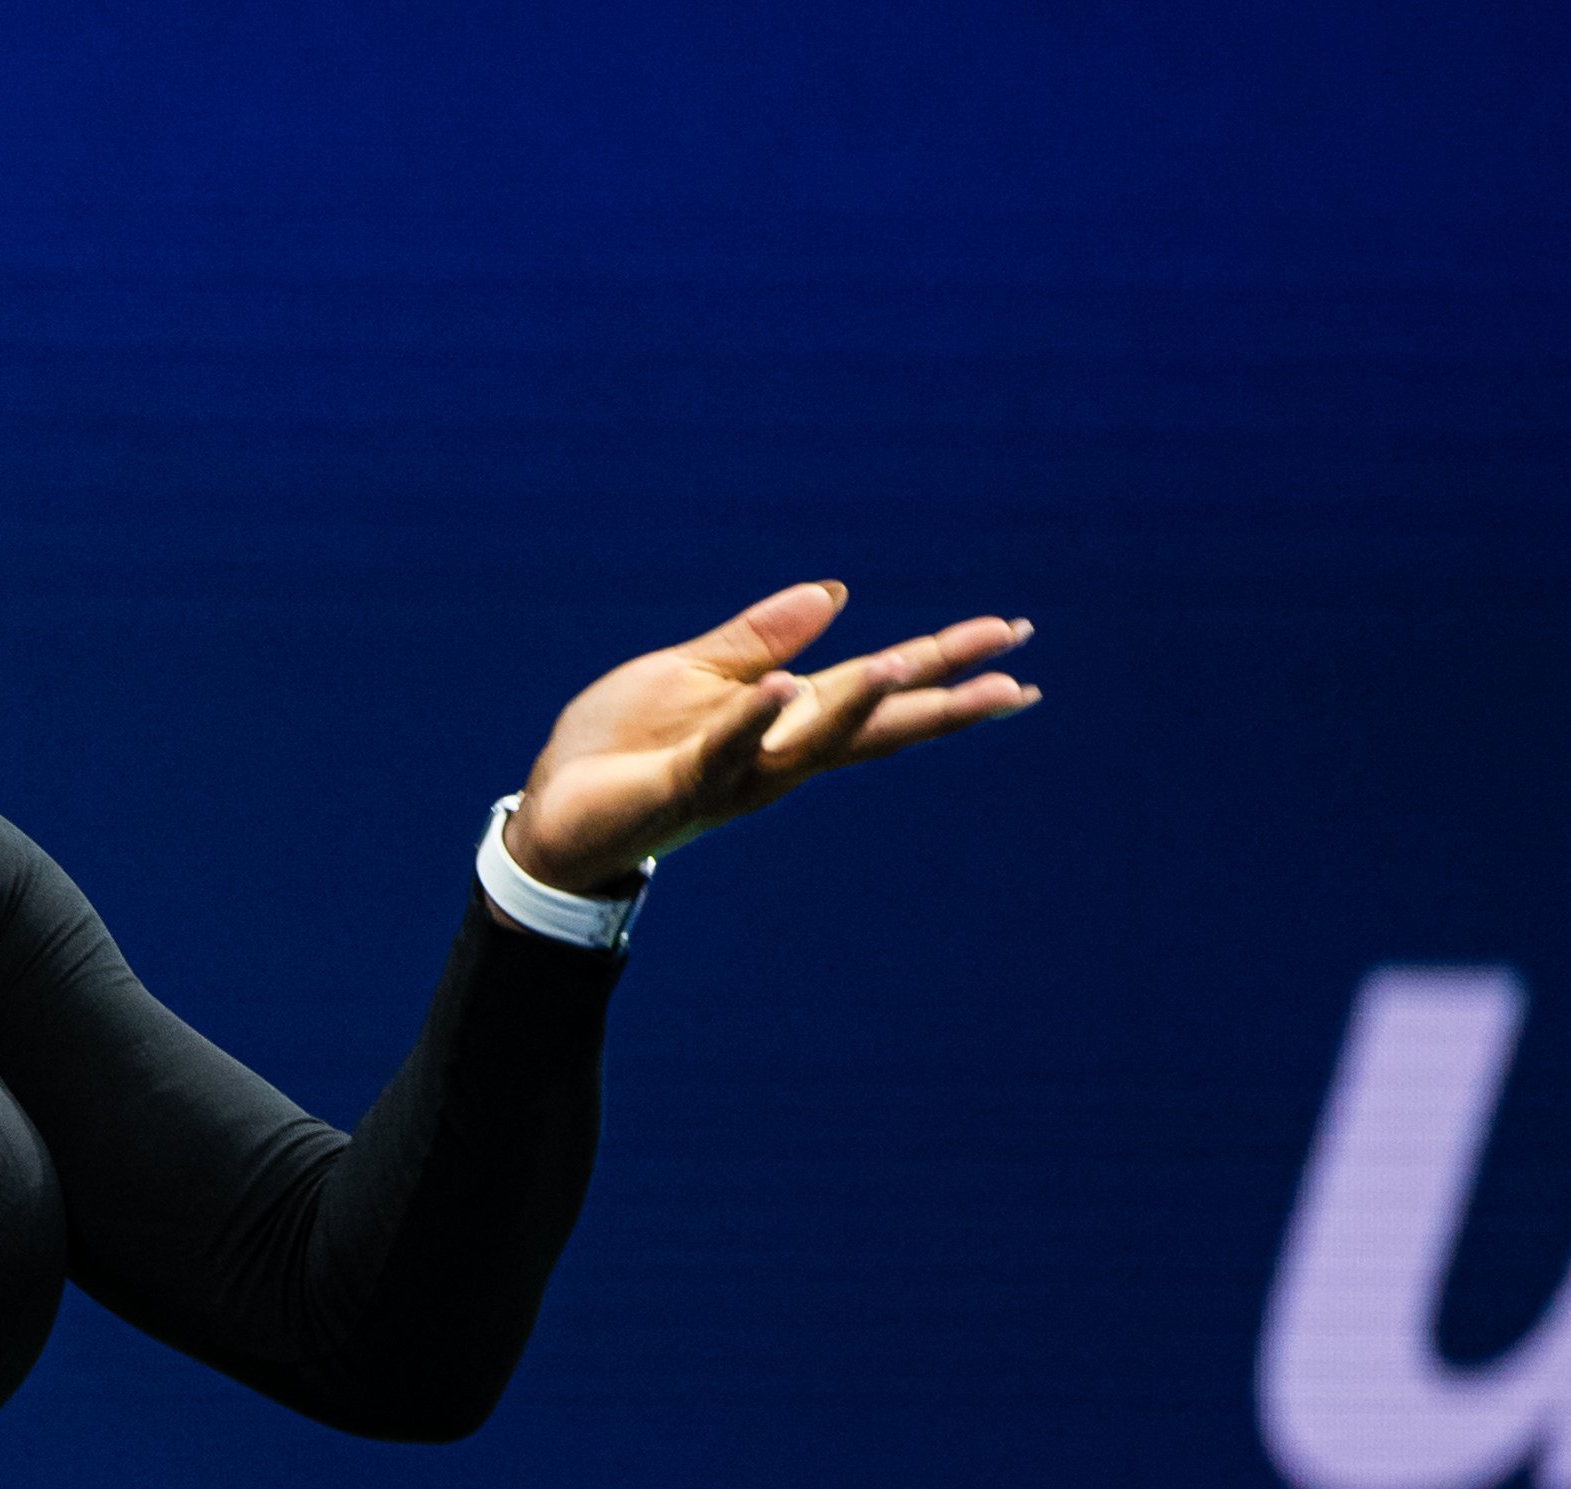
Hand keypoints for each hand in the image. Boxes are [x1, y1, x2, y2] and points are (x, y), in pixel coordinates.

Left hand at [502, 583, 1039, 897]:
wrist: (554, 813)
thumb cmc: (623, 746)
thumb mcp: (695, 671)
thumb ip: (761, 639)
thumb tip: (836, 593)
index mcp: (784, 717)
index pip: (877, 684)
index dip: (942, 661)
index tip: (1009, 637)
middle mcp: (775, 753)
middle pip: (873, 724)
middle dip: (941, 703)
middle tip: (1015, 683)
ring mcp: (735, 774)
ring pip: (812, 740)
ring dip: (862, 704)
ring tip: (914, 663)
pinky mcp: (683, 784)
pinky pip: (726, 749)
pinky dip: (753, 720)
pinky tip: (785, 690)